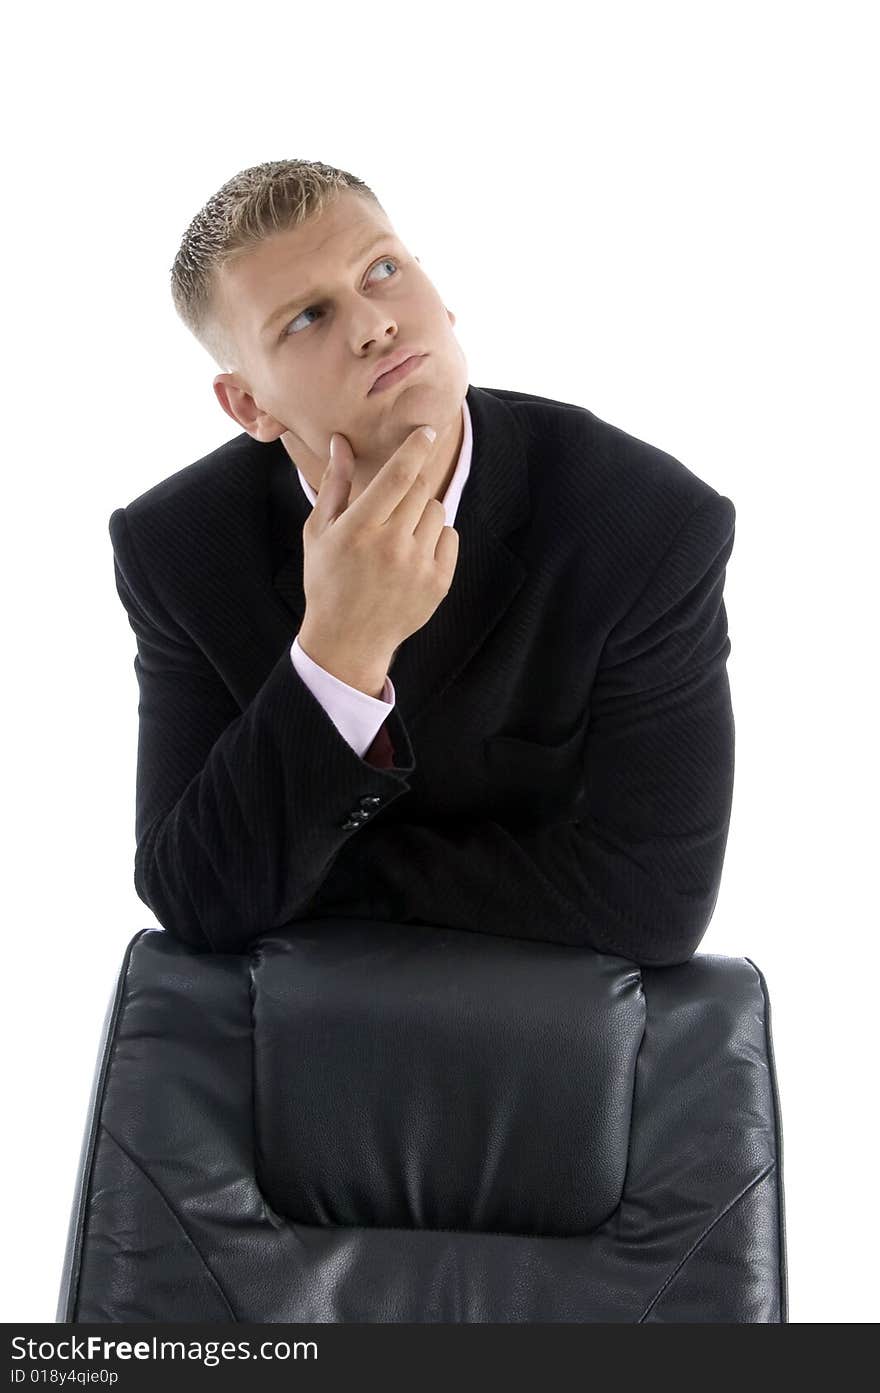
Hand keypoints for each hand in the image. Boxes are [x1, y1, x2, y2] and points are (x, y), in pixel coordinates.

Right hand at [298, 426, 459, 690]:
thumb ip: (334, 485)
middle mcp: (392, 546)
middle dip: (411, 484)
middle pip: (420, 488)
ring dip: (422, 512)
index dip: (416, 447)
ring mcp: (418, 566)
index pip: (398, 475)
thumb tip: (341, 441)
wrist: (347, 640)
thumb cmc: (327, 580)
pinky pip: (450, 537)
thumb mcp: (319, 532)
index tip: (427, 431)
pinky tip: (412, 554)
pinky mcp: (438, 583)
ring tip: (399, 534)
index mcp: (359, 529)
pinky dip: (435, 537)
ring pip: (437, 511)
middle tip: (394, 503)